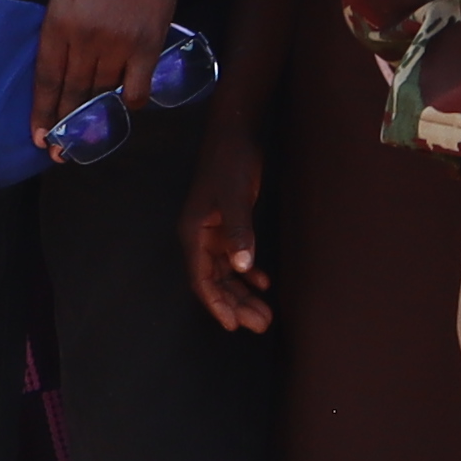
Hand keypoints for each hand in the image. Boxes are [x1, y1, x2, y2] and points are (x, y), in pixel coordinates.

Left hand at [33, 0, 187, 144]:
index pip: (46, 78)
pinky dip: (128, 102)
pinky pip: (136, 88)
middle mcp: (85, 38)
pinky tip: (121, 106)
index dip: (41, 111)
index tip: (37, 136)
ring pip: (101, 92)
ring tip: (84, 138)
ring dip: (92, 117)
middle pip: (71, 92)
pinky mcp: (148, 45)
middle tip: (57, 151)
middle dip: (62, 125)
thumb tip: (57, 61)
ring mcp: (119, 44)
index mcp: (58, 22)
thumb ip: (57, 25)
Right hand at [180, 119, 274, 335]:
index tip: (233, 325)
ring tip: (265, 314)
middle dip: (236, 305)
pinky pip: (235, 258)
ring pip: (226, 273)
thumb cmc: (231, 164)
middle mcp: (200, 238)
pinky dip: (248, 272)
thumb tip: (242, 267)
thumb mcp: (236, 197)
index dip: (216, 304)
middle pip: (215, 281)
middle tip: (260, 325)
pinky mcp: (227, 226)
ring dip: (244, 293)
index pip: (201, 279)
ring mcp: (213, 233)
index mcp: (194, 234)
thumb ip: (239, 232)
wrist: (235, 135)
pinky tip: (263, 282)